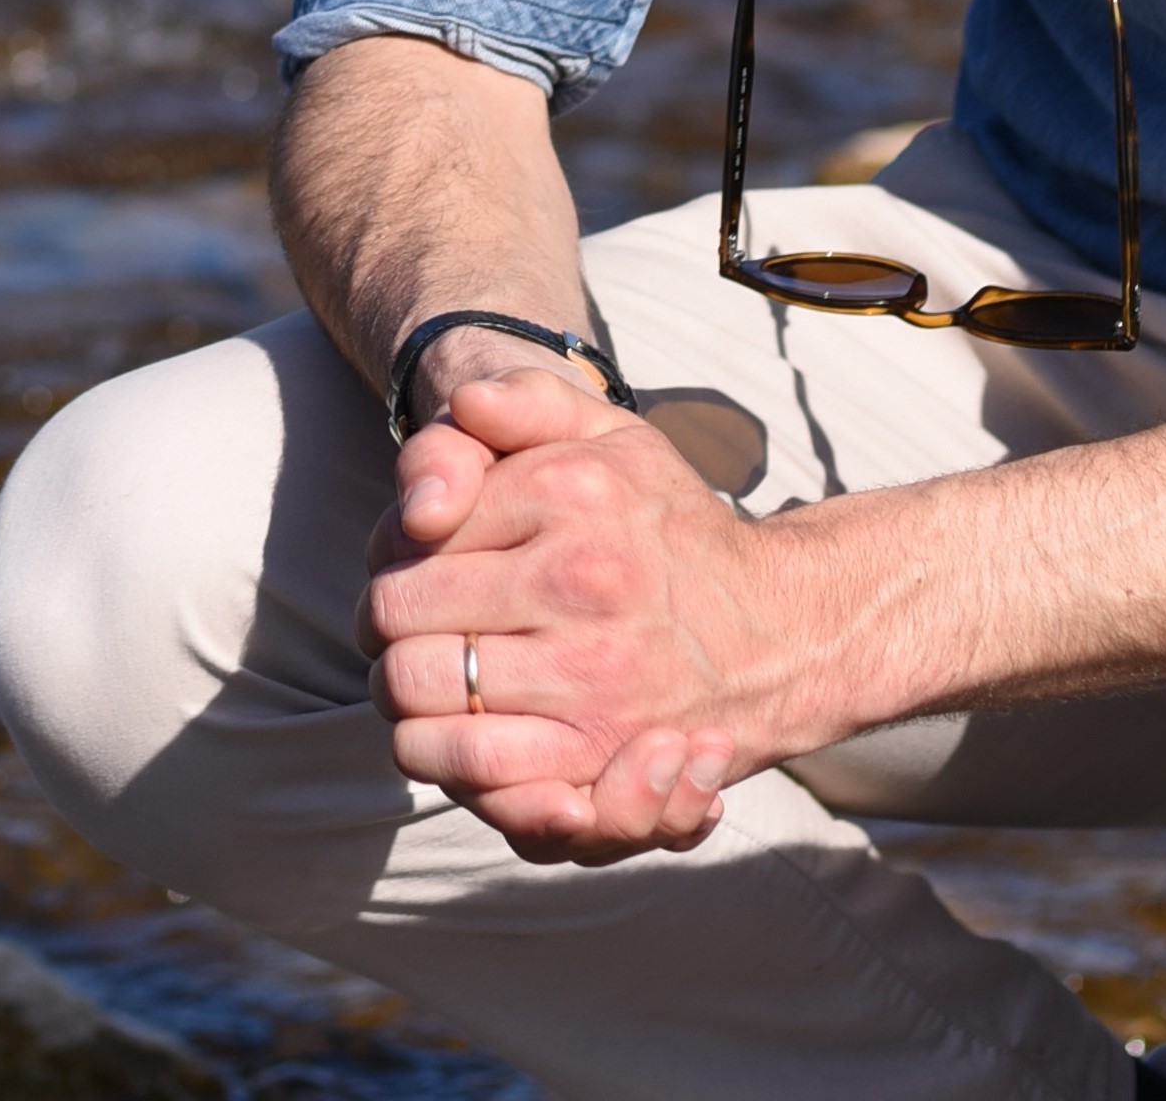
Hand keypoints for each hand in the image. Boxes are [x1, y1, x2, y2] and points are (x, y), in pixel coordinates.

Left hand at [367, 370, 811, 859]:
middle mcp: (580, 578)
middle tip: (408, 634)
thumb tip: (465, 404)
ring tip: (426, 686)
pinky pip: (476, 766)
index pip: (406, 533)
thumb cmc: (668, 527)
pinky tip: (456, 736)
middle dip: (384, 628)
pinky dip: (443, 757)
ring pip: (416, 693)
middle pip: (395, 614)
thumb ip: (524, 399)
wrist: (781, 629)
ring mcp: (592, 673)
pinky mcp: (602, 751)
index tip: (412, 568)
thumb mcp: (610, 433)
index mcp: (570, 492)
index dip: (387, 556)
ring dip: (402, 697)